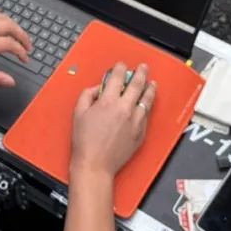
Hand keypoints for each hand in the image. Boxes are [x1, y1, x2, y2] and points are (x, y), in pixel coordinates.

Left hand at [0, 9, 31, 86]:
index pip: (8, 44)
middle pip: (9, 25)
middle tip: (27, 47)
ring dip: (13, 25)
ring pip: (1, 16)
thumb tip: (10, 81)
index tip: (24, 59)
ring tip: (17, 36)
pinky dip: (0, 16)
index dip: (21, 51)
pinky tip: (2, 24)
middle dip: (22, 36)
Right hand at [71, 63, 156, 180]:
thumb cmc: (85, 142)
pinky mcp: (141, 133)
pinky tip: (147, 103)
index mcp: (108, 102)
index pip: (117, 77)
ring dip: (149, 89)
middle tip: (143, 67)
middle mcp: (125, 109)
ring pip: (147, 99)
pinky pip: (147, 115)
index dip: (120, 68)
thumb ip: (87, 95)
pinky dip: (147, 106)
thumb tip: (97, 89)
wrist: (96, 164)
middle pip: (137, 85)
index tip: (121, 66)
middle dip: (140, 73)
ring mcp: (135, 121)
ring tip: (152, 83)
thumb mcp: (78, 113)